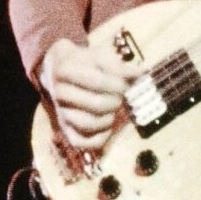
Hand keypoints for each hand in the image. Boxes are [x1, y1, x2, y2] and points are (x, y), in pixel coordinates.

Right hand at [39, 37, 128, 153]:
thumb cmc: (85, 63)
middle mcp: (59, 92)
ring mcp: (62, 112)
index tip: (126, 84)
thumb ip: (120, 67)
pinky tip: (107, 124)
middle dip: (116, 101)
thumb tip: (142, 73)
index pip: (97, 82)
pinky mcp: (65, 129)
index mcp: (65, 69)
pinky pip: (83, 142)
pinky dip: (99, 137)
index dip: (118, 84)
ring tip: (113, 109)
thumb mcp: (100, 57)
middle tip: (120, 96)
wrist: (58, 71)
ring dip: (109, 119)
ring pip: (89, 124)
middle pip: (96, 105)